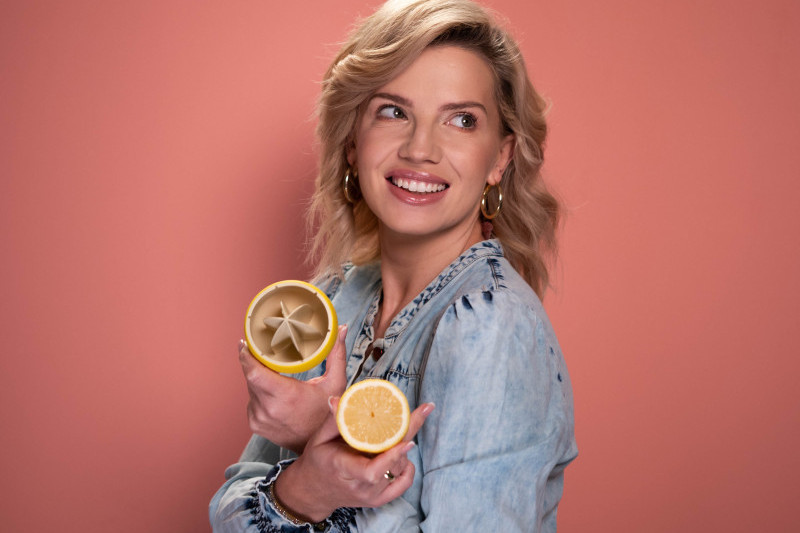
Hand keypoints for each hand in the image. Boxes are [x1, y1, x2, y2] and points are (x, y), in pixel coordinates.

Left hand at [239, 325, 348, 453]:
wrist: (319, 448)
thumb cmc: (328, 414)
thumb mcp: (336, 384)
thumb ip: (336, 355)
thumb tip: (342, 329)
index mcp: (286, 396)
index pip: (254, 373)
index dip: (246, 356)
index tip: (245, 342)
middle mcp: (268, 408)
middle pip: (250, 377)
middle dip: (254, 362)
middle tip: (260, 349)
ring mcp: (259, 418)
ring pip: (250, 388)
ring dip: (257, 378)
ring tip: (271, 370)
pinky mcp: (255, 424)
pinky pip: (252, 400)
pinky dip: (259, 393)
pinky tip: (272, 391)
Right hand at [274, 397, 434, 521]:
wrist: (314, 491)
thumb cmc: (317, 461)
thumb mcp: (319, 439)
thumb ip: (333, 420)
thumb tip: (338, 399)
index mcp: (343, 470)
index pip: (372, 471)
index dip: (392, 457)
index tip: (408, 441)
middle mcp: (360, 487)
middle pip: (393, 464)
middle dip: (409, 434)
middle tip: (424, 409)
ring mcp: (371, 496)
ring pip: (399, 469)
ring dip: (404, 446)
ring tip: (406, 423)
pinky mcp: (379, 500)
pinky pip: (403, 483)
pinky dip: (408, 466)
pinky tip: (404, 450)